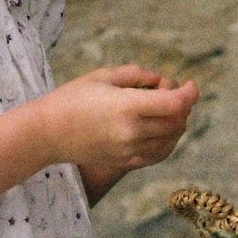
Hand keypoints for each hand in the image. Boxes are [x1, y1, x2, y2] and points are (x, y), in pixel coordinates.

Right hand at [35, 66, 197, 188]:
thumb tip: (160, 81)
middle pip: (177, 122)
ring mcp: (129, 150)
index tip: (191, 85)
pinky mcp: (124, 162)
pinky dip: (167, 142)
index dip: (190, 94)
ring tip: (167, 109)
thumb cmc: (72, 98)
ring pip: (171, 140)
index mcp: (127, 106)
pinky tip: (162, 130)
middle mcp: (131, 132)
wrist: (46, 133)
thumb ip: (137, 75)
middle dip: (183, 106)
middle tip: (172, 92)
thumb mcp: (103, 76)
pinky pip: (157, 155)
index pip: (174, 104)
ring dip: (177, 124)